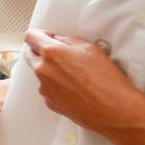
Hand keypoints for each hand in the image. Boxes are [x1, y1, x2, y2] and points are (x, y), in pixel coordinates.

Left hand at [23, 28, 144, 144]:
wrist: (114, 109)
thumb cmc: (105, 78)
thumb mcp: (89, 48)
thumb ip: (67, 40)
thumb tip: (57, 41)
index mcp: (51, 53)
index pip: (30, 37)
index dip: (39, 35)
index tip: (49, 37)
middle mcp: (43, 71)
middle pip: (30, 55)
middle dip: (41, 52)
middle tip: (60, 54)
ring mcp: (45, 89)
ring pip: (40, 74)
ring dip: (50, 70)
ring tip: (73, 75)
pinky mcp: (50, 103)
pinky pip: (47, 89)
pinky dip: (56, 86)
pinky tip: (74, 88)